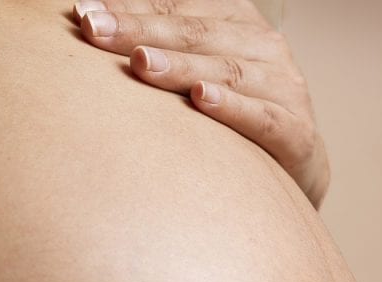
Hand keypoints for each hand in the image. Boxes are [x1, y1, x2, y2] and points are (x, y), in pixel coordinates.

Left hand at [71, 0, 329, 208]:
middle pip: (196, 33)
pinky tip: (201, 99)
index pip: (179, 8)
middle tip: (95, 30)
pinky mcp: (298, 133)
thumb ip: (161, 46)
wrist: (296, 165)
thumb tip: (92, 24)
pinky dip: (232, 107)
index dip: (132, 7)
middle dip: (142, 30)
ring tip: (140, 62)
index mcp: (238, 21)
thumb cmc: (231, 116)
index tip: (84, 12)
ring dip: (181, 65)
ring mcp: (285, 88)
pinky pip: (263, 118)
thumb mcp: (199, 71)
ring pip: (227, 70)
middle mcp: (265, 47)